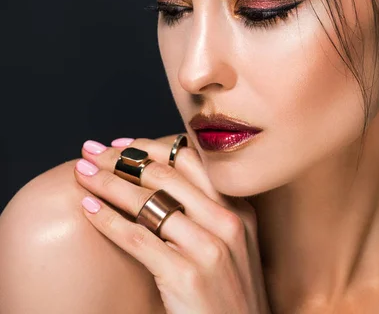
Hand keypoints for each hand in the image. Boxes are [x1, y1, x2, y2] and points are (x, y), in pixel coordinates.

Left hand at [73, 136, 270, 313]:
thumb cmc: (228, 291)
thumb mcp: (232, 244)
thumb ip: (209, 211)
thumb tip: (164, 181)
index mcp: (239, 209)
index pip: (191, 161)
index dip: (150, 147)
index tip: (121, 144)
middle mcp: (228, 222)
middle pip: (165, 175)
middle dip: (121, 159)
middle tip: (91, 152)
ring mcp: (209, 248)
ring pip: (148, 201)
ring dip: (107, 183)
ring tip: (81, 174)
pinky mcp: (186, 275)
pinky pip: (137, 238)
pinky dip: (108, 221)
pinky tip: (89, 210)